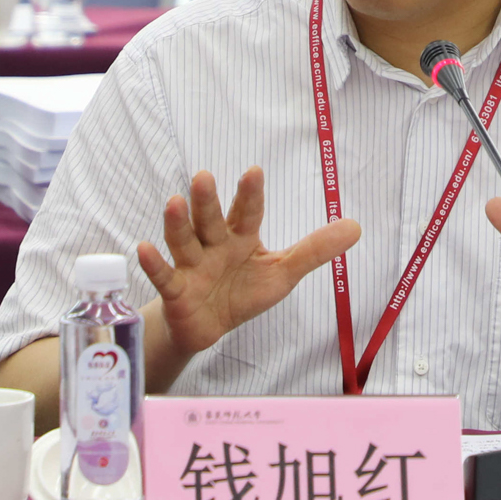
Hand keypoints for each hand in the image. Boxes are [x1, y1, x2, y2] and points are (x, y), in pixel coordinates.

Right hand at [136, 167, 360, 357]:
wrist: (209, 328)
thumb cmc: (244, 292)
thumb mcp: (283, 273)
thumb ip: (315, 250)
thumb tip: (356, 226)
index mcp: (240, 238)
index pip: (247, 213)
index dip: (250, 195)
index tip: (254, 171)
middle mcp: (213, 245)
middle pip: (210, 220)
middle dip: (207, 201)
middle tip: (204, 177)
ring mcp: (191, 266)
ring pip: (184, 241)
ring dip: (177, 224)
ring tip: (173, 201)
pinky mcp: (176, 291)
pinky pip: (164, 276)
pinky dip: (154, 264)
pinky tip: (144, 248)